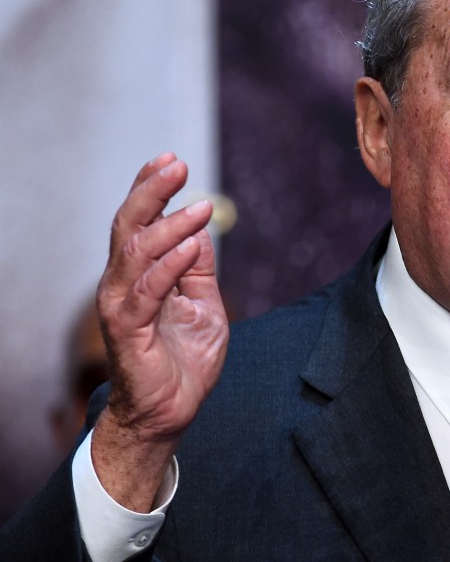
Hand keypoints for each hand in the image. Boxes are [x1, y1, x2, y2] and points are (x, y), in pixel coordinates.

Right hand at [91, 152, 228, 510]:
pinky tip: (189, 246)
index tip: (170, 160)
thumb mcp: (204, 304)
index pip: (139, 222)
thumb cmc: (185, 359)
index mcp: (140, 275)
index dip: (150, 189)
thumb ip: (199, 269)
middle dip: (151, 192)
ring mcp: (122, 307)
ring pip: (136, 253)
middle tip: (176, 165)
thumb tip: (201, 228)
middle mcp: (123, 284)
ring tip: (199, 206)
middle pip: (129, 227)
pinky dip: (168, 266)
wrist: (171, 411)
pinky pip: (146, 292)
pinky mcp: (128, 332)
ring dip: (168, 225)